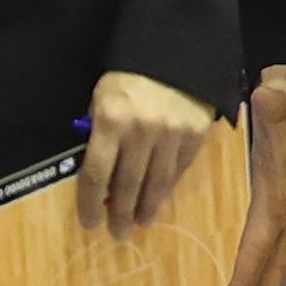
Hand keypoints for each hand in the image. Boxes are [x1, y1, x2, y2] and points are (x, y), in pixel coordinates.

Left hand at [76, 71, 217, 240]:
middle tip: (118, 233)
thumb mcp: (101, 98)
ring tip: (140, 222)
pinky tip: (160, 197)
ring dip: (146, 208)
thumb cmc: (130, 77)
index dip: (90, 203)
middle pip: (127, 186)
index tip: (90, 221)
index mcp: (111, 122)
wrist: (176, 53)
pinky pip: (178, 171)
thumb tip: (97, 172)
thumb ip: (96, 132)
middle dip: (120, 214)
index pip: (96, 174)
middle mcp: (141, 132)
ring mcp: (171, 136)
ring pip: (156, 184)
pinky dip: (167, 188)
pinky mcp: (194, 136)